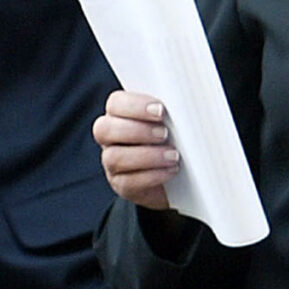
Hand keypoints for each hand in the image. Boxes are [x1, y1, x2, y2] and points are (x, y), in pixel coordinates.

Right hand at [94, 89, 178, 210]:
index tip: (161, 110)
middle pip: (105, 129)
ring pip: (114, 157)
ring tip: (173, 155)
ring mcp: (111, 162)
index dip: (135, 106)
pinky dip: (152, 175)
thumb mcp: (173, 122)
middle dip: (138, 131)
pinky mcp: (121, 185)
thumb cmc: (175, 140)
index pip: (115, 103)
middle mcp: (110, 137)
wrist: (181, 177)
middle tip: (165, 134)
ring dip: (147, 156)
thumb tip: (183, 105)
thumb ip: (170, 111)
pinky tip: (171, 170)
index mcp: (119, 114)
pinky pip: (128, 182)